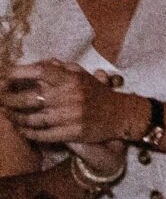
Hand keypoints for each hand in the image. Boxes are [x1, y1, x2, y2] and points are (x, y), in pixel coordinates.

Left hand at [2, 59, 137, 148]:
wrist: (122, 115)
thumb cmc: (97, 93)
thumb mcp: (82, 76)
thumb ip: (60, 69)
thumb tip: (37, 64)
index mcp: (72, 79)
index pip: (41, 72)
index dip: (18, 73)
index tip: (3, 75)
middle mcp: (71, 96)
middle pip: (30, 97)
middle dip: (8, 98)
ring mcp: (72, 116)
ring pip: (34, 118)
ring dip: (16, 117)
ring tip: (7, 114)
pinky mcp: (74, 133)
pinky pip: (44, 134)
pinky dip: (29, 133)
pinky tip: (21, 129)